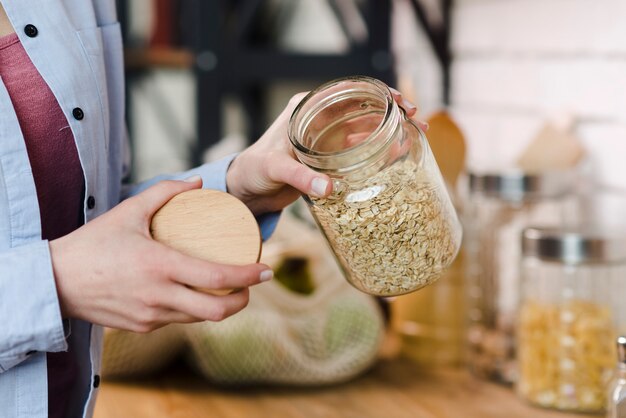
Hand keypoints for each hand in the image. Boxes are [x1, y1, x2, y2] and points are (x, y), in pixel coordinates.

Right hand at [49, 177, 271, 332]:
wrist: (55, 282)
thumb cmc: (93, 243)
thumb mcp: (128, 210)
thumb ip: (164, 192)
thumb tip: (197, 183)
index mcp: (160, 266)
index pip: (217, 278)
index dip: (248, 277)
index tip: (266, 270)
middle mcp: (160, 296)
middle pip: (218, 310)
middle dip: (244, 299)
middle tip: (253, 284)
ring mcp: (151, 316)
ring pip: (200, 318)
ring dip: (221, 306)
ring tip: (230, 287)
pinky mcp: (142, 327)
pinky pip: (179, 320)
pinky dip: (195, 309)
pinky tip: (196, 294)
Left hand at [226, 89, 423, 214]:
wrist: (246, 190)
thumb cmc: (254, 170)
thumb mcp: (275, 169)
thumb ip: (301, 177)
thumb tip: (330, 189)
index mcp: (306, 108)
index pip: (348, 91)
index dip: (377, 93)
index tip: (400, 102)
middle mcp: (320, 118)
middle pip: (364, 108)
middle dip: (393, 111)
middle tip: (418, 120)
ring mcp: (327, 138)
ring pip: (366, 128)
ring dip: (391, 131)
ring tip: (417, 136)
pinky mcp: (331, 158)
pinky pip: (360, 150)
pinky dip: (380, 151)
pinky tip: (398, 155)